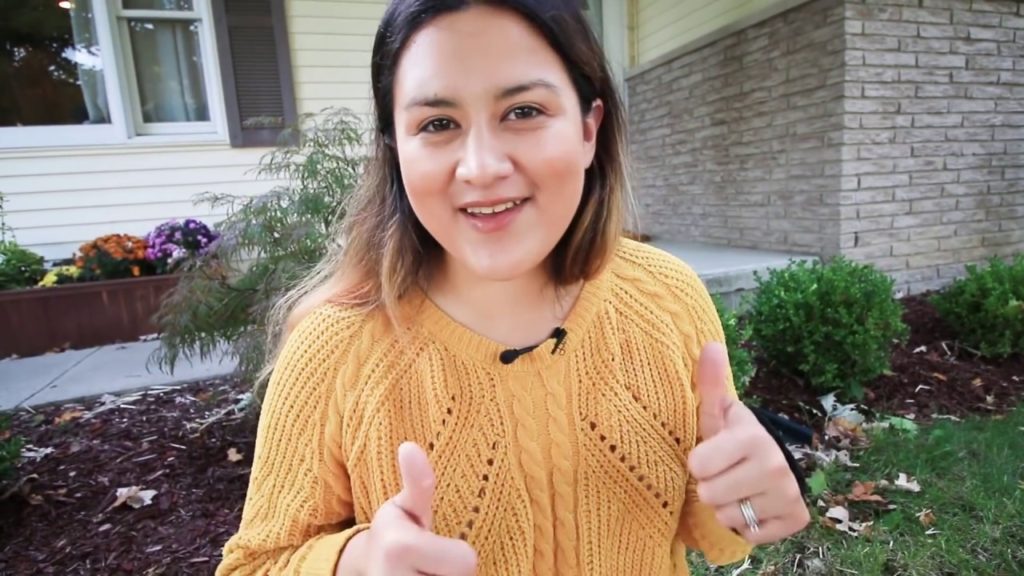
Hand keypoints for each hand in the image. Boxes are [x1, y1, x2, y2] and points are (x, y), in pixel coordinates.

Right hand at [343, 442, 477, 575]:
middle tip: (427, 567)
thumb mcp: (407, 508)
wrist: (365, 573)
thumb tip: (409, 446)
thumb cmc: (396, 536)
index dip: (456, 556)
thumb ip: (418, 482)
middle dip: (449, 575)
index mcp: (398, 547)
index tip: (430, 549)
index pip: (467, 561)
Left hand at [686, 342, 810, 544]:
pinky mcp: (797, 519)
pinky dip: (747, 527)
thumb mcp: (717, 415)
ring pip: (728, 517)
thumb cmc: (731, 440)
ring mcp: (789, 494)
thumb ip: (710, 383)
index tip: (710, 455)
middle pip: (709, 495)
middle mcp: (776, 464)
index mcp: (752, 436)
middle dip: (711, 488)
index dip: (697, 464)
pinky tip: (754, 506)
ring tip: (738, 490)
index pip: (697, 465)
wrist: (766, 468)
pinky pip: (750, 535)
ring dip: (728, 508)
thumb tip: (711, 344)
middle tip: (724, 475)